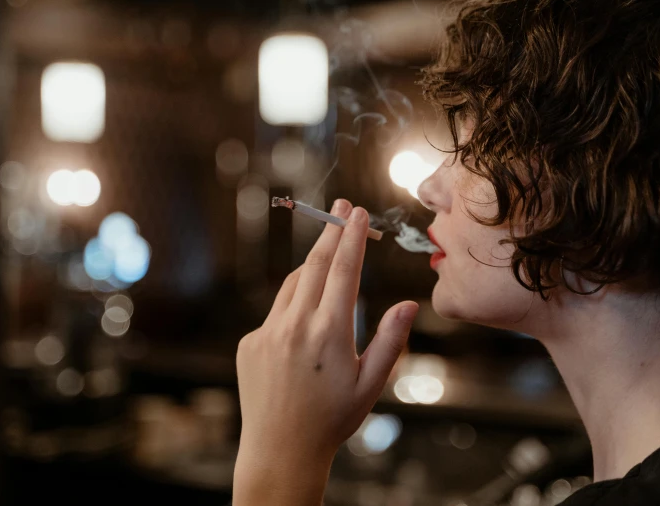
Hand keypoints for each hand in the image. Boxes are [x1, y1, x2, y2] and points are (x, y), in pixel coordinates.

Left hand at [233, 199, 418, 505]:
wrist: (280, 450)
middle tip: (340, 208)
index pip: (344, 272)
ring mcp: (267, 333)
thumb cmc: (333, 420)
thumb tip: (410, 304)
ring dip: (312, 268)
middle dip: (330, 232)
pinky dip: (293, 306)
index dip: (353, 238)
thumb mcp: (371, 386)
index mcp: (329, 334)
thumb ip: (391, 342)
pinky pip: (275, 312)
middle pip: (315, 265)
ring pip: (292, 286)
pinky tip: (304, 327)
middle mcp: (294, 327)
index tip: (358, 213)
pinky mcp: (249, 343)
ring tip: (329, 260)